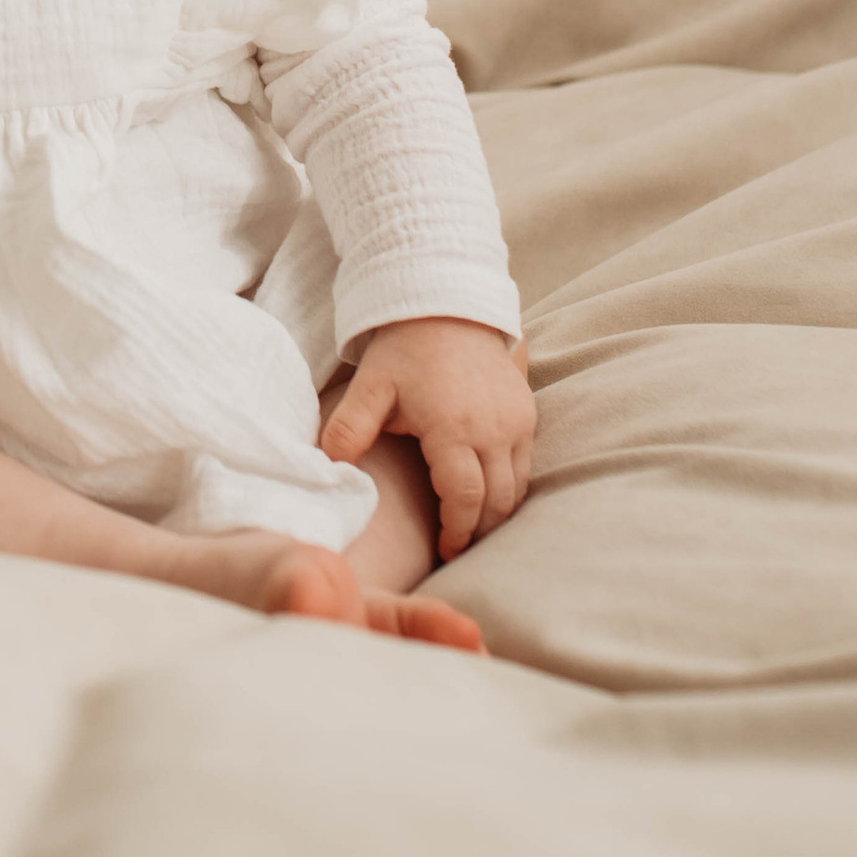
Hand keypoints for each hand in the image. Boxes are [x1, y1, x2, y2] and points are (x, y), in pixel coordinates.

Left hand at [320, 316, 535, 556]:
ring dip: (496, 513)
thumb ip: (349, 430)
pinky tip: (486, 496)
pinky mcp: (527, 412)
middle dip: (477, 531)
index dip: (456, 531)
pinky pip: (525, 465)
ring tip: (470, 527)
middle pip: (496, 501)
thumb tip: (329, 471)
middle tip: (456, 548)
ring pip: (516, 487)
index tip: (444, 550)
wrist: (447, 305)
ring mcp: (516, 420)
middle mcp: (493, 428)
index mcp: (453, 426)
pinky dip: (509, 488)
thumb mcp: (370, 386)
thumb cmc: (404, 349)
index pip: (464, 498)